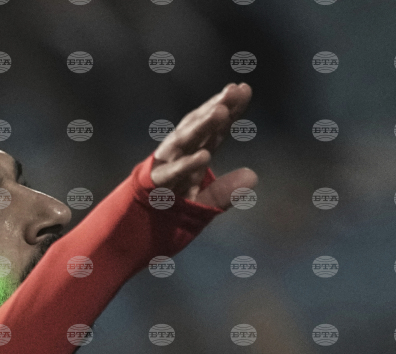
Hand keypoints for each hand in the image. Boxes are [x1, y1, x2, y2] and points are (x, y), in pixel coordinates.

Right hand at [151, 82, 257, 209]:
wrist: (142, 222)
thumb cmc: (174, 206)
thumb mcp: (205, 200)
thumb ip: (226, 190)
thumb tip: (253, 176)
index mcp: (195, 153)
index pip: (215, 129)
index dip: (230, 110)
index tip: (245, 89)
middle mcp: (181, 153)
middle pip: (199, 126)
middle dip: (216, 107)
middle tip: (233, 90)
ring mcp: (167, 164)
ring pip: (185, 141)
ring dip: (202, 125)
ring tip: (221, 111)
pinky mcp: (157, 182)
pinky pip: (173, 172)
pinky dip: (187, 164)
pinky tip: (204, 156)